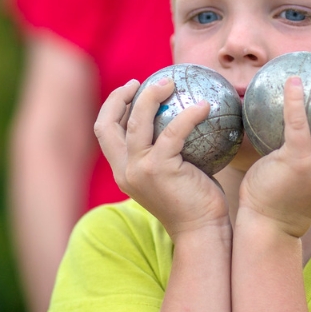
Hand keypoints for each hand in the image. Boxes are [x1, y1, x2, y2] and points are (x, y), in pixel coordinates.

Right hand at [94, 77, 229, 236]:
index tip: (132, 88)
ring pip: (137, 121)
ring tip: (171, 82)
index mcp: (123, 171)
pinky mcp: (158, 169)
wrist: (202, 231)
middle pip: (108, 123)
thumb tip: (180, 114)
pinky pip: (173, 131)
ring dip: (152, 95)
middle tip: (146, 80)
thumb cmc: (195, 202)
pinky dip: (189, 115)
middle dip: (121, 96)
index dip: (113, 106)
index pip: (105, 132)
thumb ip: (165, 151)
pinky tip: (205, 106)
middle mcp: (124, 170)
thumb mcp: (171, 174)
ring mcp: (138, 170)